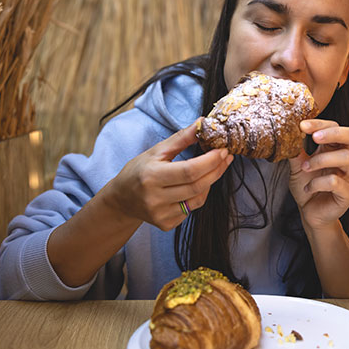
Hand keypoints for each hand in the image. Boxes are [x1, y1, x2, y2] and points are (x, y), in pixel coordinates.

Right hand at [104, 119, 232, 230]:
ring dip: (211, 182)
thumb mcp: (156, 151)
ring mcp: (161, 214)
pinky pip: (192, 210)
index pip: (189, 170)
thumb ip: (181, 138)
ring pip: (198, 199)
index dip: (210, 161)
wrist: (122, 199)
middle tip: (226, 157)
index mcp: (151, 176)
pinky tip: (197, 185)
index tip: (223, 150)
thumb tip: (202, 123)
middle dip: (216, 170)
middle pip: (197, 185)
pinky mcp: (166, 225)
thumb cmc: (139, 171)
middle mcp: (155, 198)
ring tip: (214, 169)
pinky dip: (199, 195)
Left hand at [288, 120, 348, 229]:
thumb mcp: (297, 165)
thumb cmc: (306, 186)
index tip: (302, 125)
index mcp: (335, 149)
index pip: (336, 127)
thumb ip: (295, 150)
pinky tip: (308, 188)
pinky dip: (318, 183)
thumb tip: (287, 131)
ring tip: (305, 167)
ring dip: (320, 160)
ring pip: (345, 158)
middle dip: (334, 133)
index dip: (321, 124)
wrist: (309, 213)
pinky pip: (336, 182)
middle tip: (314, 137)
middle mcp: (347, 160)